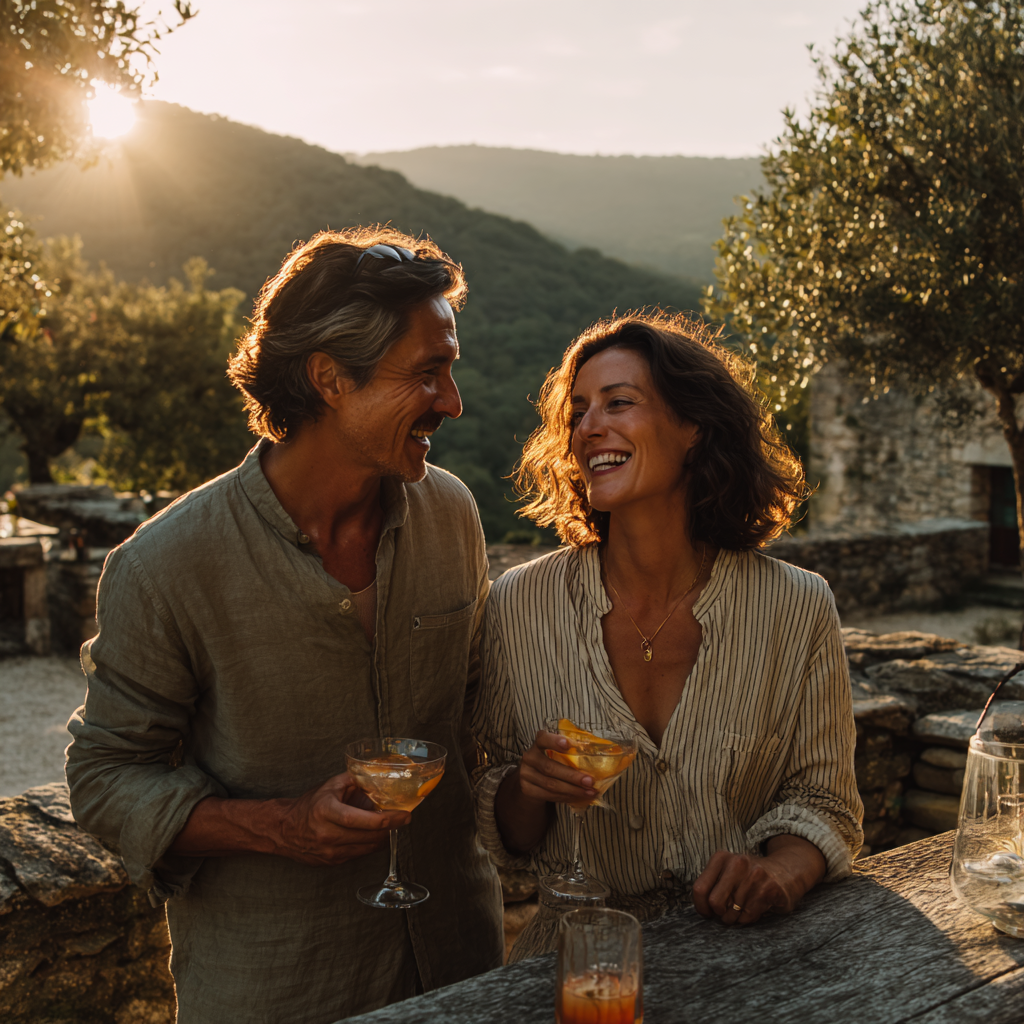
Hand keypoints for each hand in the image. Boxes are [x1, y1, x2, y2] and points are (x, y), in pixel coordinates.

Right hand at [169, 773, 409, 864]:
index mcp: (329, 812)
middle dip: (391, 828)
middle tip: (402, 817)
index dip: (391, 819)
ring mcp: (330, 852)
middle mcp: (329, 835)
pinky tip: (372, 834)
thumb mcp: (330, 786)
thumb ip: (355, 779)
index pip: (368, 821)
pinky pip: (359, 855)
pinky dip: (370, 845)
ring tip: (388, 824)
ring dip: (382, 837)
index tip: (406, 815)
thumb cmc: (309, 804)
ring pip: (369, 848)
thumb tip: (380, 775)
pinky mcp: (332, 862)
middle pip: (372, 837)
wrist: (283, 830)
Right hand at [514, 729, 597, 805]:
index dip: (554, 741)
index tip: (568, 744)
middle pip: (550, 768)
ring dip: (573, 790)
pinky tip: (578, 797)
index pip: (543, 739)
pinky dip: (566, 797)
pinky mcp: (527, 789)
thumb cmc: (551, 762)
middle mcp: (529, 757)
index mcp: (538, 743)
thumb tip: (598, 752)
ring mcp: (526, 775)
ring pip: (551, 784)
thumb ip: (570, 751)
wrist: (531, 780)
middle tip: (590, 781)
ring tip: (589, 792)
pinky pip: (549, 795)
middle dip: (572, 776)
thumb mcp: (556, 753)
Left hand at [691, 835, 825, 925]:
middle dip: (719, 914)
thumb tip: (701, 909)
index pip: (699, 888)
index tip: (708, 913)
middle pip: (714, 903)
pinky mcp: (769, 888)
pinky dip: (747, 920)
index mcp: (721, 857)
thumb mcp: (728, 873)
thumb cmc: (749, 877)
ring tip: (743, 909)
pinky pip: (748, 916)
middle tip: (727, 913)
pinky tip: (754, 910)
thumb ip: (712, 885)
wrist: (786, 871)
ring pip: (732, 913)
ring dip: (735, 918)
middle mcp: (737, 862)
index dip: (701, 907)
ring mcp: (754, 875)